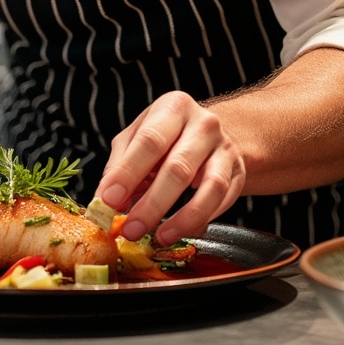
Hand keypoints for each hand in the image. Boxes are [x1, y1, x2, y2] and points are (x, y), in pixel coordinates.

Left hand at [94, 91, 245, 244]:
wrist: (210, 133)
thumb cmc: (167, 136)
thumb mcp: (138, 136)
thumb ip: (119, 165)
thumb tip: (105, 199)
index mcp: (173, 107)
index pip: (149, 141)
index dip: (128, 173)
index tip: (109, 200)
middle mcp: (203, 123)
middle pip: (178, 168)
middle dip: (151, 204)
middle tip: (130, 229)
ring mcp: (225, 147)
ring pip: (209, 188)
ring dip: (182, 219)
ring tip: (159, 236)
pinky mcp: (238, 172)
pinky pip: (223, 201)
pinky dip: (202, 220)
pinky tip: (182, 230)